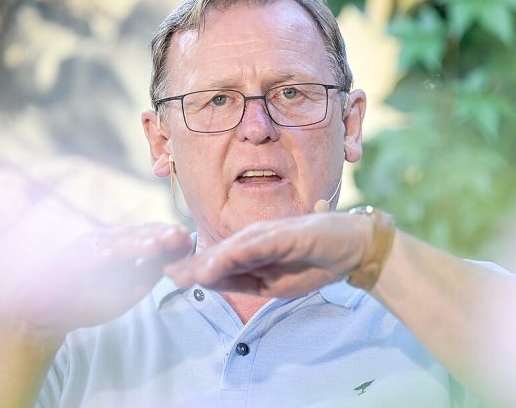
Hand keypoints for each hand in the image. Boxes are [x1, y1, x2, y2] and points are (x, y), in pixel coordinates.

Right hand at [1, 222, 191, 336]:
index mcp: (123, 246)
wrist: (45, 313)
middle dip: (159, 236)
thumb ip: (147, 275)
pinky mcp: (69, 258)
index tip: (188, 240)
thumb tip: (173, 263)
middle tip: (179, 236)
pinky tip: (113, 259)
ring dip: (135, 244)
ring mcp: (88, 247)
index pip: (150, 237)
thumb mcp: (126, 290)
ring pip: (116, 243)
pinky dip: (100, 257)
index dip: (169, 238)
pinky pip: (86, 258)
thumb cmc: (88, 301)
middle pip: (137, 234)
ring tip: (155, 247)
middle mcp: (107, 241)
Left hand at [165, 212, 370, 297]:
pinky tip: (215, 268)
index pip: (218, 261)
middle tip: (164, 274)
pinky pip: (251, 248)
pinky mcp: (281, 235)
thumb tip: (212, 281)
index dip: (194, 269)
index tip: (170, 278)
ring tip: (182, 275)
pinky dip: (231, 259)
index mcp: (251, 249)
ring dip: (204, 263)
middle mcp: (254, 237)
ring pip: (229, 250)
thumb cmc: (314, 262)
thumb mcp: (273, 283)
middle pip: (217, 253)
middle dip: (190, 265)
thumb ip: (244, 280)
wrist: (352, 247)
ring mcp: (267, 234)